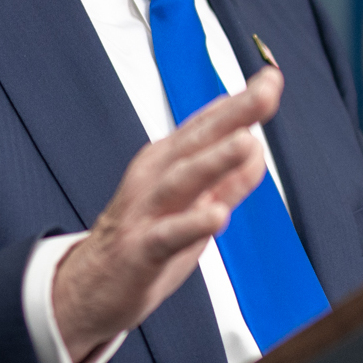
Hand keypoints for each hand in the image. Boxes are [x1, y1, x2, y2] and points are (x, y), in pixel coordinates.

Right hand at [52, 66, 282, 362]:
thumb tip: (256, 143)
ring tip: (245, 142)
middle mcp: (155, 177)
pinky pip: (167, 236)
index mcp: (168, 161)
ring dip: (214, 160)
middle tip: (266, 91)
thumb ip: (226, 178)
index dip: (242, 101)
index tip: (272, 76)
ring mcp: (145, 211)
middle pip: (198, 141)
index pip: (209, 124)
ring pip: (182, 180)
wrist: (90, 286)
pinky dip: (192, 225)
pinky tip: (217, 216)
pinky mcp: (140, 249)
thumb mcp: (192, 204)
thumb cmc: (144, 239)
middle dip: (235, 114)